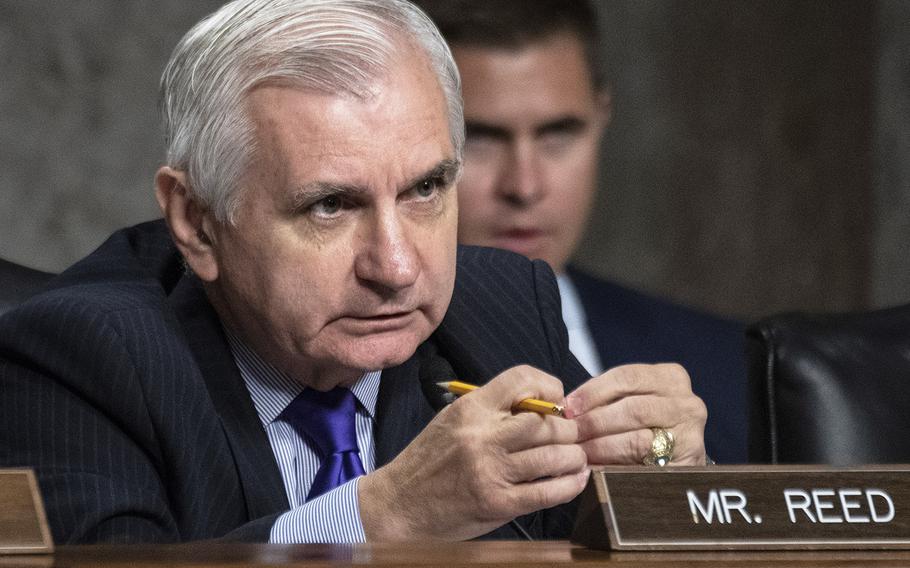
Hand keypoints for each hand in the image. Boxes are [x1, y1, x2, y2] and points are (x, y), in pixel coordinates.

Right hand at [359, 365, 588, 540]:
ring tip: (575, 458)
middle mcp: (481, 437)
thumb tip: (540, 404)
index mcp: (470, 409)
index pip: (521, 379)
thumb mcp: (453, 420)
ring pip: (553, 456)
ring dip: (573, 457)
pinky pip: (548, 492)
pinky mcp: (498, 504)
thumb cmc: (429, 461)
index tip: (557, 400)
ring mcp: (491, 471)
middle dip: (568, 428)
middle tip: (572, 435)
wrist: (399, 504)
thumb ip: (491, 410)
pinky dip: (570, 485)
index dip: (549, 385)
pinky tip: (575, 480)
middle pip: (546, 422)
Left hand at [564, 363, 707, 465]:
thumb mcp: (632, 399)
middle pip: (633, 409)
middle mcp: (687, 404)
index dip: (593, 392)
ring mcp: (691, 437)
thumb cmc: (645, 423)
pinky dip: (616, 469)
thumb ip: (607, 398)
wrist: (679, 458)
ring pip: (639, 440)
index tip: (569, 407)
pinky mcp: (687, 467)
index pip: (627, 377)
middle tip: (569, 434)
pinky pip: (645, 469)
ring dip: (602, 448)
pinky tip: (596, 470)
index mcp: (671, 378)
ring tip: (579, 453)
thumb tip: (567, 408)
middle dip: (595, 422)